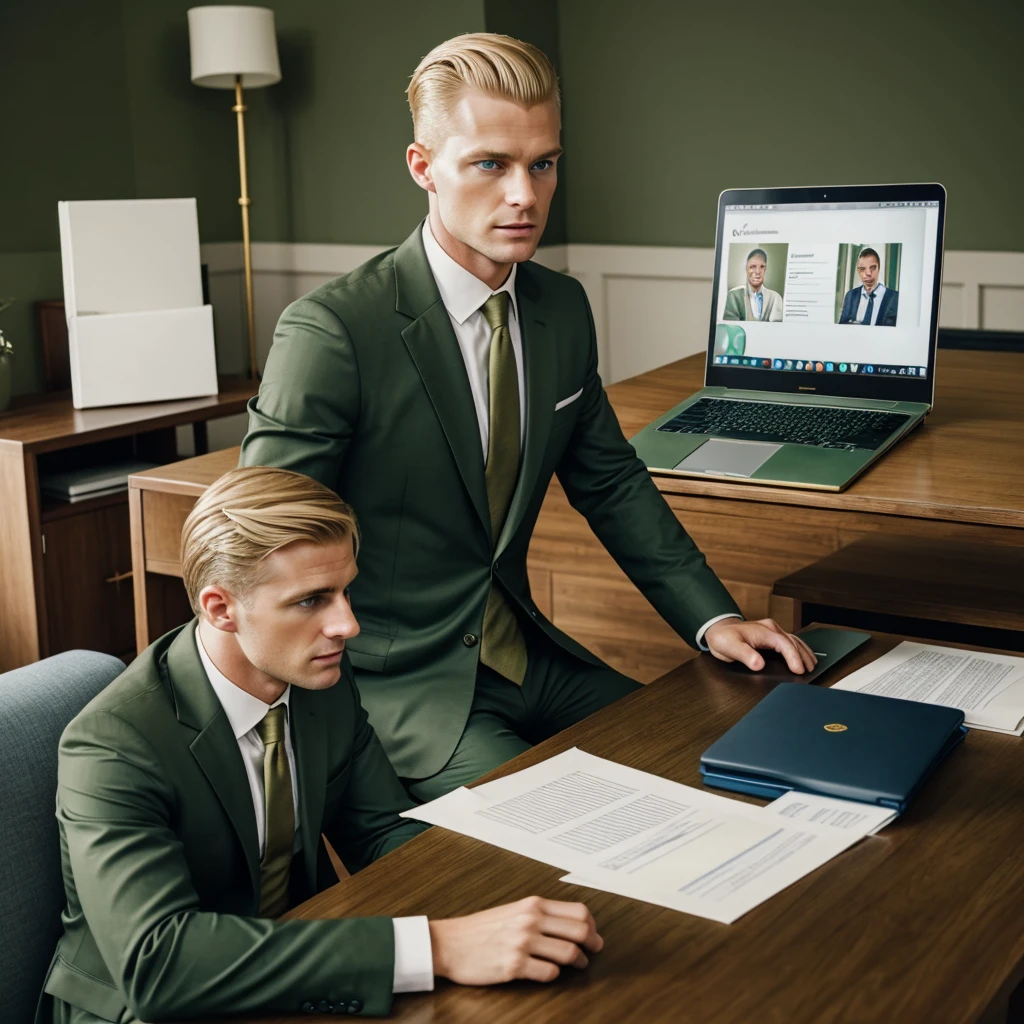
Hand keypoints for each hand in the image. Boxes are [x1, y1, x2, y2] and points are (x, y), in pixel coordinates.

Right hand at [428, 896, 602, 984]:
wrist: (449, 943)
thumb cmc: (480, 929)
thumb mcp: (513, 911)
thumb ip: (539, 914)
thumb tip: (570, 924)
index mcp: (532, 905)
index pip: (578, 911)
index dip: (592, 925)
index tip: (593, 934)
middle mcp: (530, 920)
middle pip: (580, 930)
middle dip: (592, 944)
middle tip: (593, 951)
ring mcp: (522, 943)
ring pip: (569, 952)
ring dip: (578, 962)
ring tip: (577, 965)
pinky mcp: (513, 966)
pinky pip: (548, 972)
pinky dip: (555, 975)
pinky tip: (550, 973)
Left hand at [705, 618, 816, 674]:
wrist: (718, 630)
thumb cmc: (723, 638)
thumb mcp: (730, 647)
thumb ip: (745, 655)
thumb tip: (759, 664)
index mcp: (764, 631)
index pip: (785, 645)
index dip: (794, 658)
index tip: (799, 670)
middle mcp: (770, 629)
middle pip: (793, 642)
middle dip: (803, 656)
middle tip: (810, 670)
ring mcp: (772, 630)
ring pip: (794, 640)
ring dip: (804, 651)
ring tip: (811, 664)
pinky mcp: (771, 635)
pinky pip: (789, 641)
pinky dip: (798, 648)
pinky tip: (802, 655)